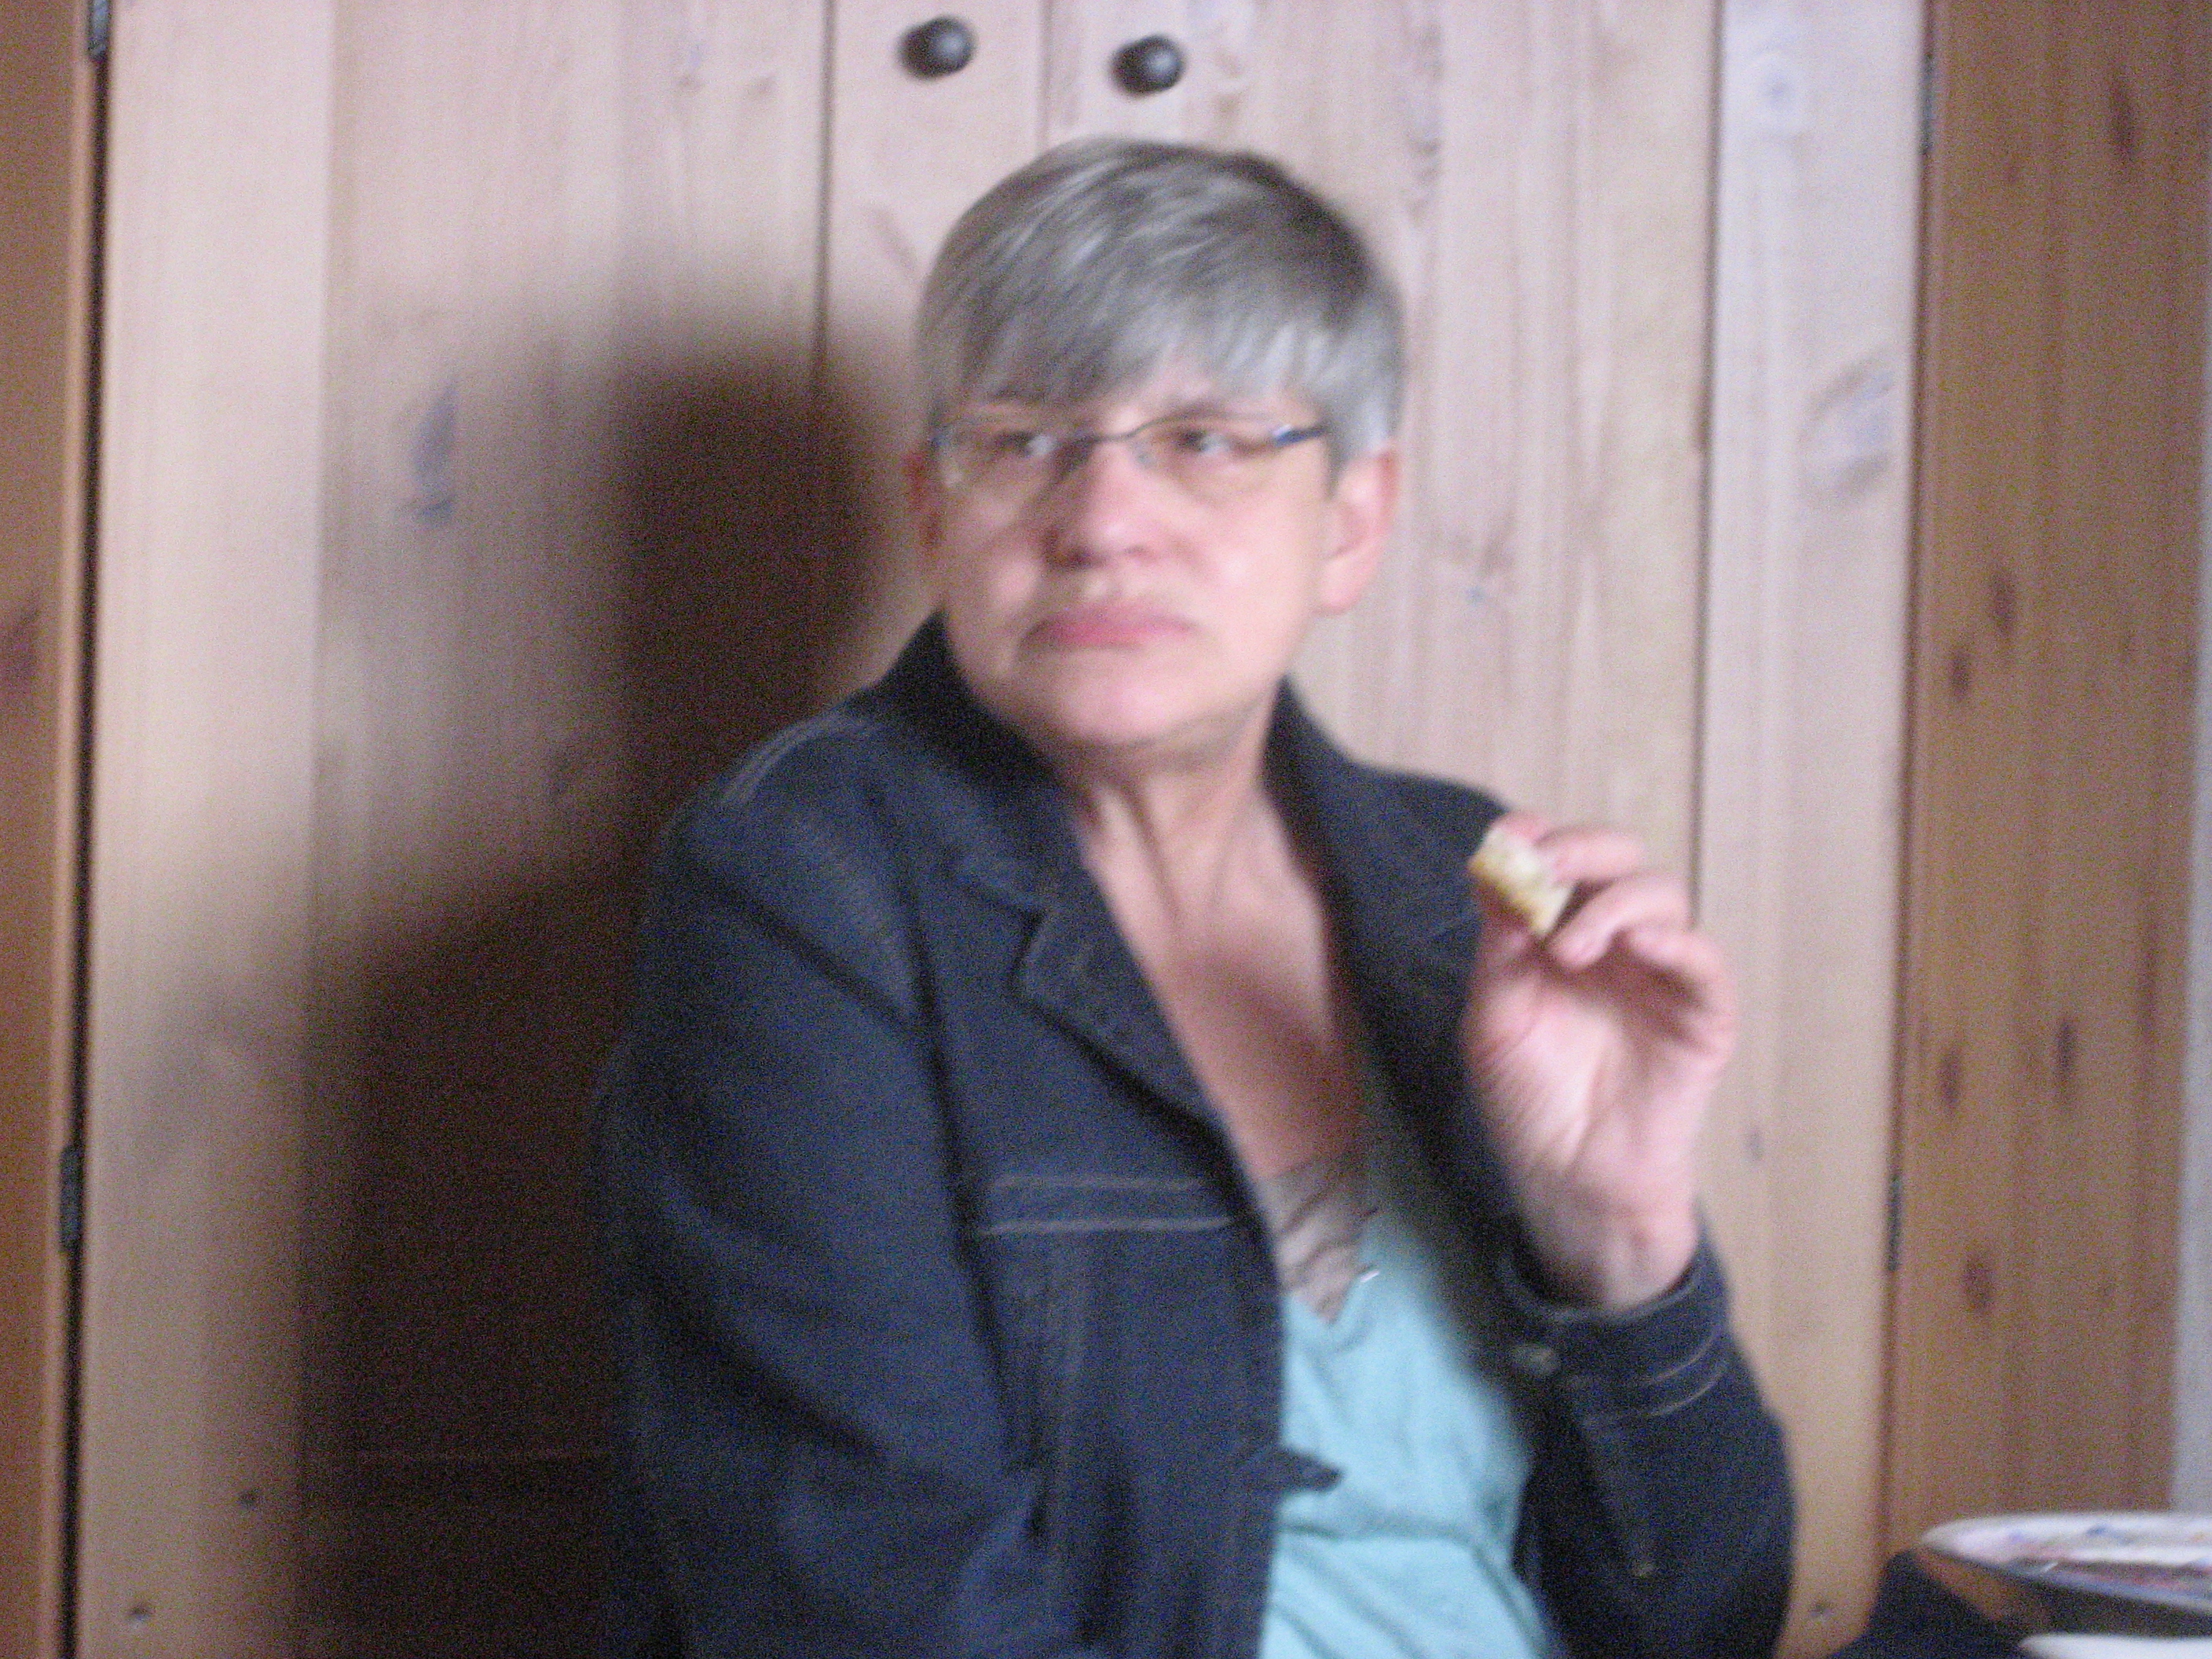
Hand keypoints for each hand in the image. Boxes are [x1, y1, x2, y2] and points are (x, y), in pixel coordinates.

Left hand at [1461, 813, 1735, 1309]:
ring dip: (1613, 903)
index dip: (1540, 838)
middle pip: (1618, 859)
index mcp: (1558, 932)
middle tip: (1546, 869)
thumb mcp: (1493, 1019)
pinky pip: (1702, 960)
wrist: (1570, 1177)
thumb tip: (1497, 874)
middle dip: (1581, 850)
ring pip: (1661, 895)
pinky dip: (1673, 942)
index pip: (1561, 860)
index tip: (1511, 838)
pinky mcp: (1701, 1012)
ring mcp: (1660, 971)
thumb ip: (1499, 948)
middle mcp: (1613, 940)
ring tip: (1569, 949)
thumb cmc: (1528, 1098)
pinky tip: (1637, 945)